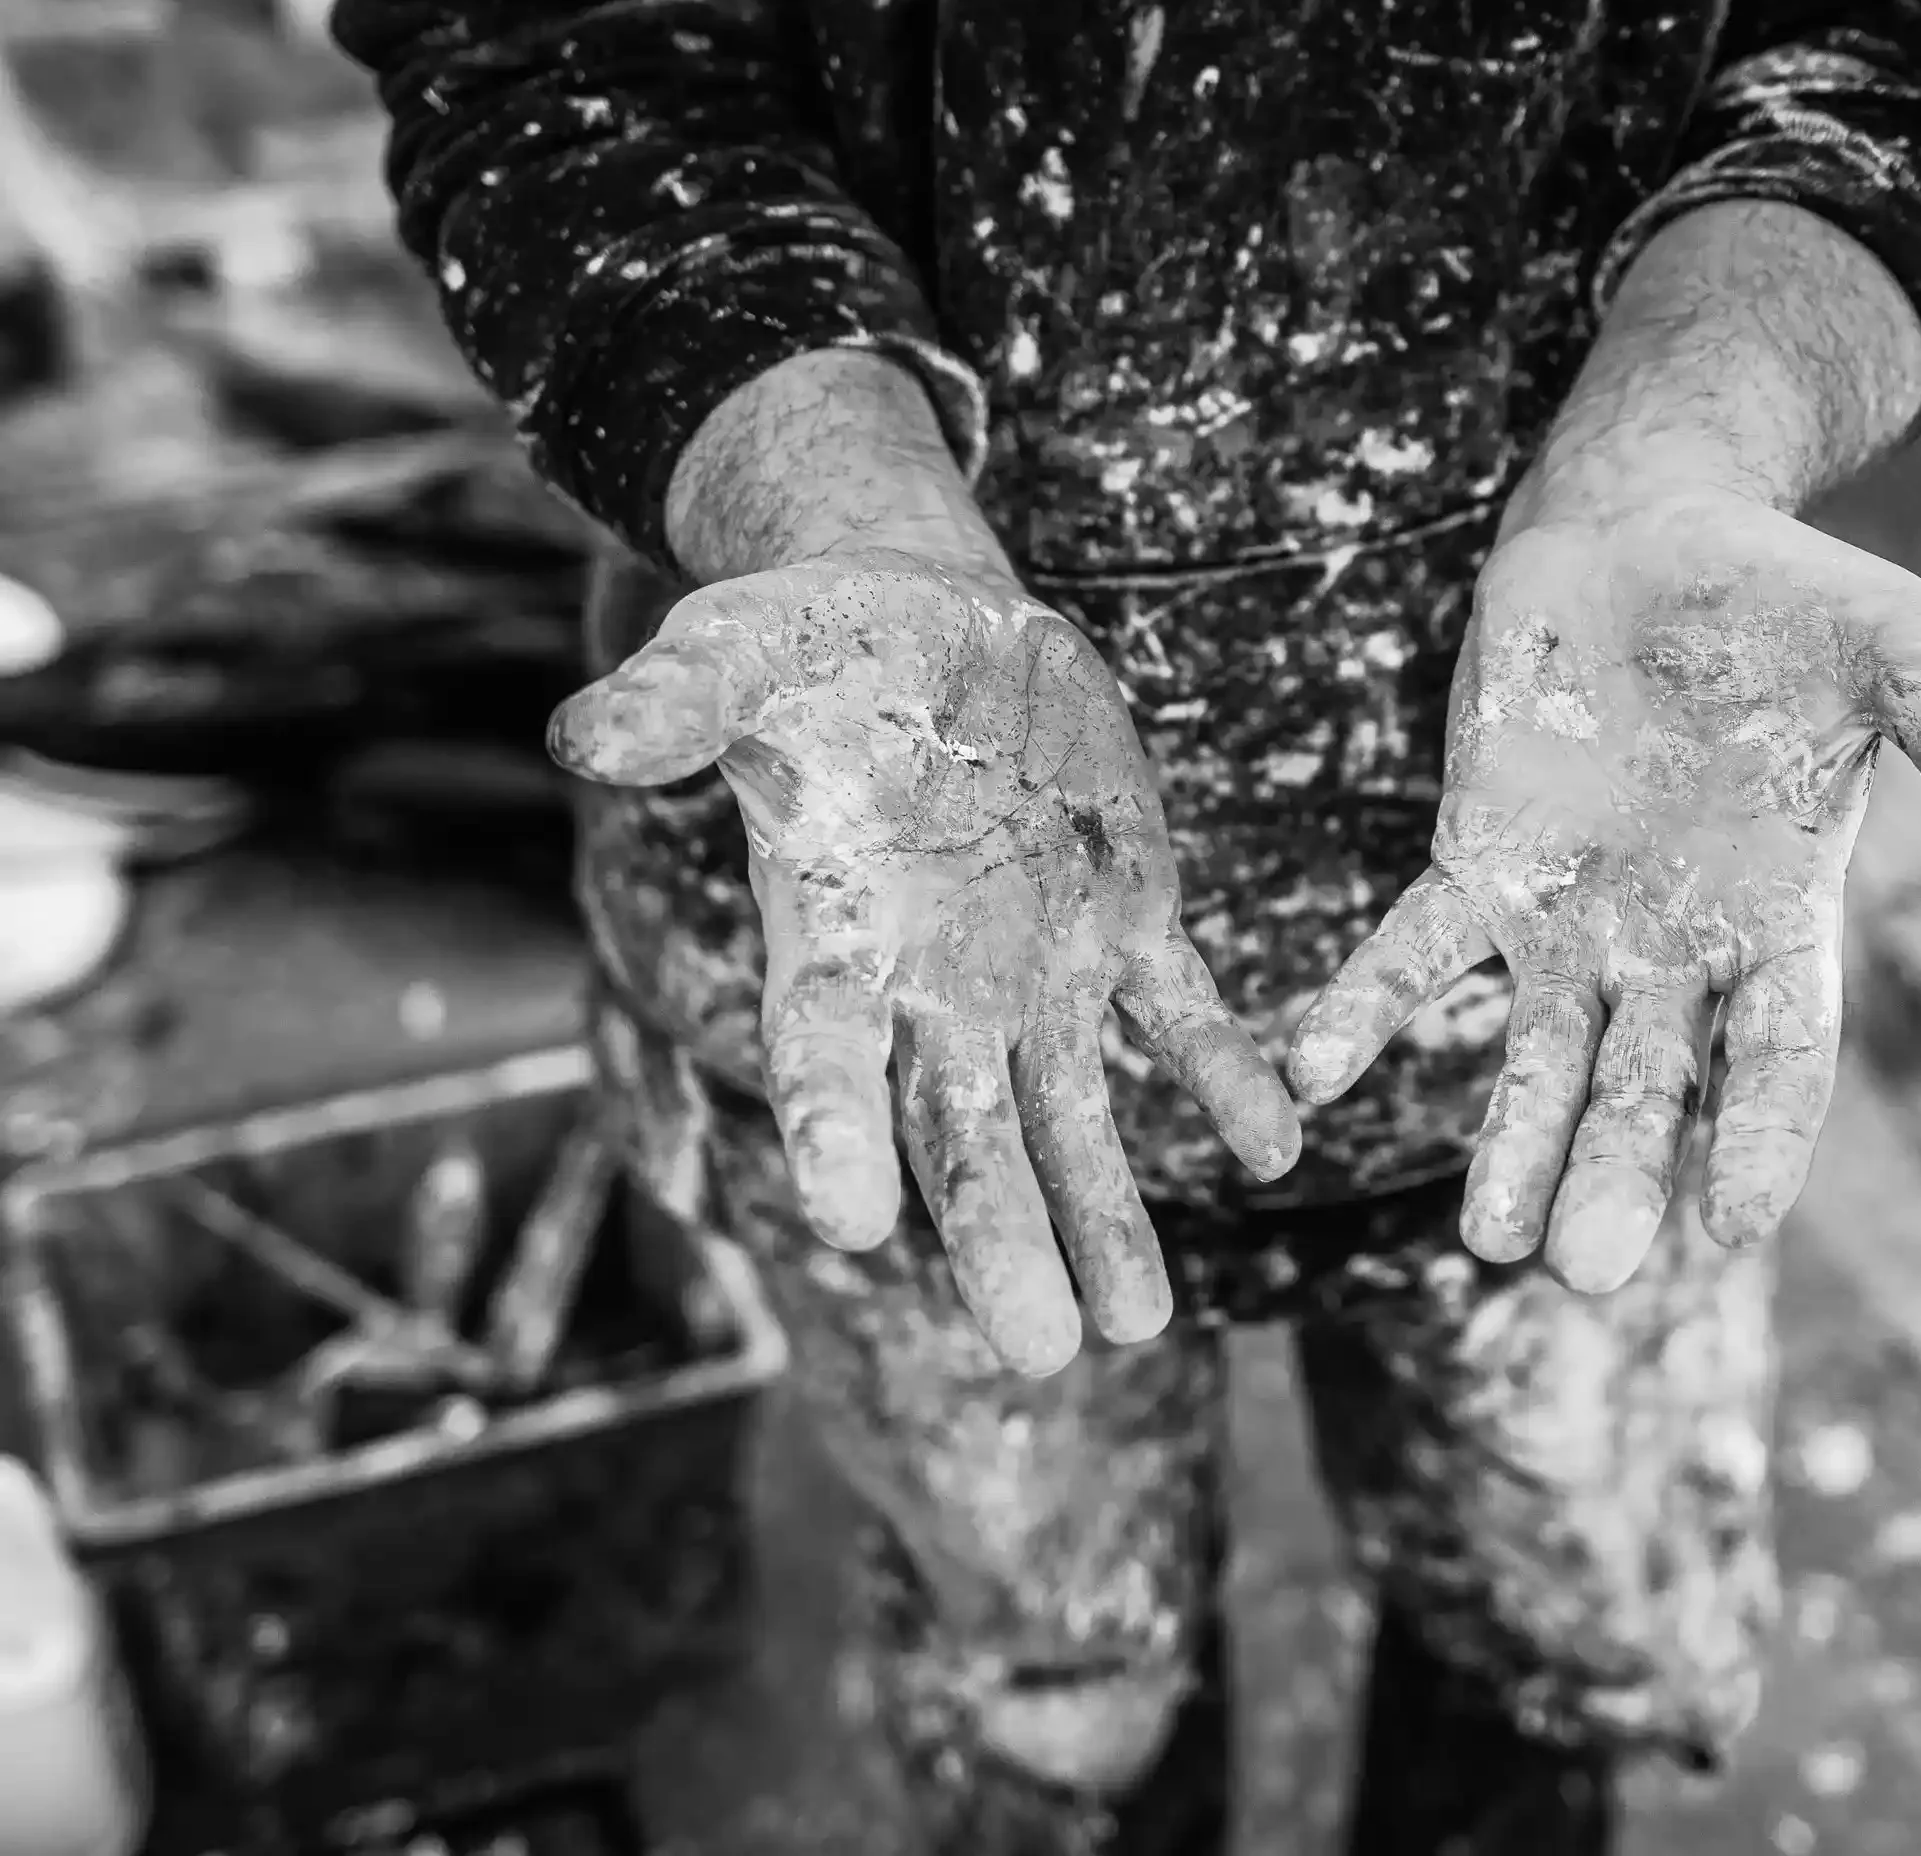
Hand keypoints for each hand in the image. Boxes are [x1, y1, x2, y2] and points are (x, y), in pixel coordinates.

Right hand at [551, 545, 1300, 1373]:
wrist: (925, 628)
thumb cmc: (808, 647)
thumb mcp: (738, 649)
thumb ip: (676, 702)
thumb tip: (584, 733)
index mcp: (831, 931)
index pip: (825, 1052)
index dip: (835, 1131)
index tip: (849, 1225)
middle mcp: (933, 981)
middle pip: (964, 1132)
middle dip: (1001, 1236)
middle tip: (1040, 1350)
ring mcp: (1037, 964)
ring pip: (1074, 1114)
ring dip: (1109, 1211)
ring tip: (1141, 1324)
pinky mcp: (1126, 922)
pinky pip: (1182, 1020)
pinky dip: (1225, 1079)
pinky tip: (1277, 1152)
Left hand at [1289, 468, 1920, 1292]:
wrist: (1647, 535)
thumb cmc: (1787, 599)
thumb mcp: (1893, 645)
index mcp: (1783, 916)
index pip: (1782, 1053)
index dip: (1764, 1132)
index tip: (1735, 1221)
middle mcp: (1672, 947)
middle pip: (1650, 1085)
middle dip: (1620, 1172)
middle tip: (1583, 1270)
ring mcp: (1568, 920)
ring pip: (1537, 1056)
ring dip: (1508, 1141)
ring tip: (1482, 1240)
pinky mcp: (1478, 867)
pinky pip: (1415, 952)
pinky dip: (1367, 1009)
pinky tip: (1311, 1070)